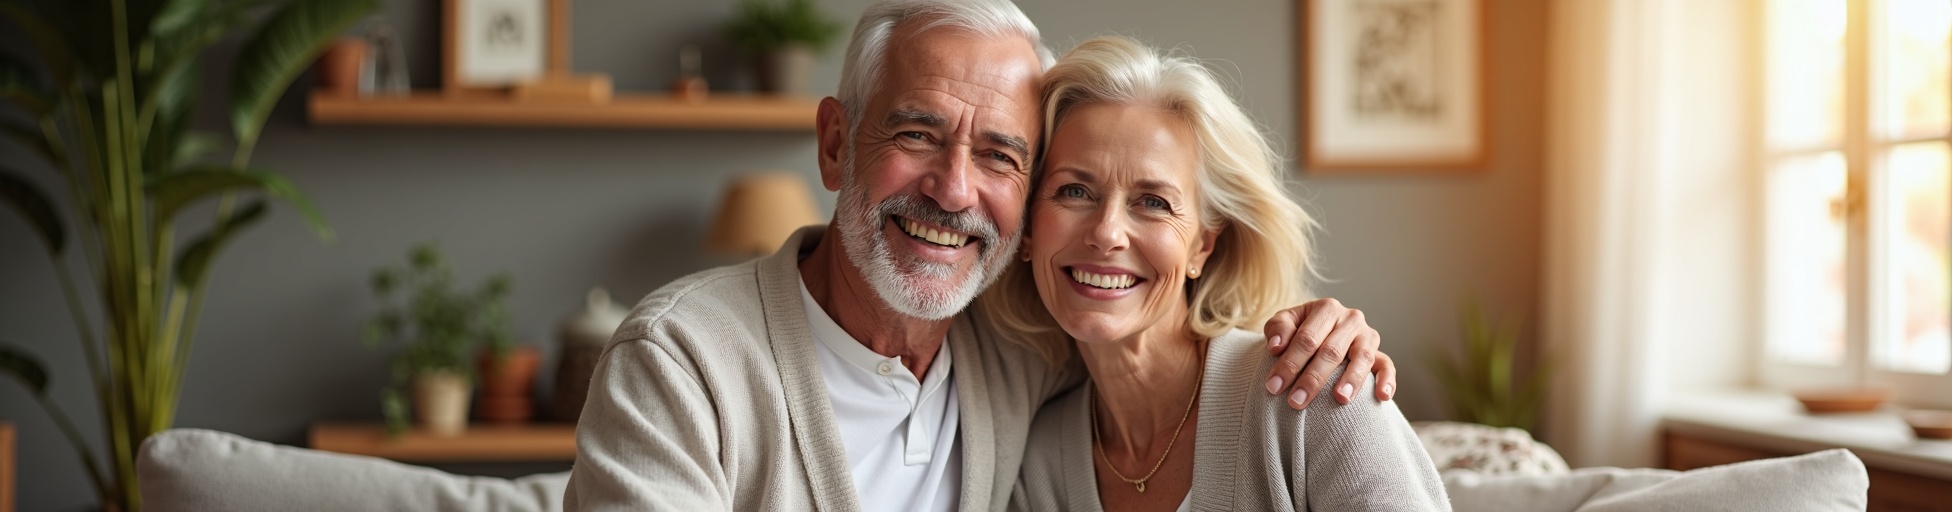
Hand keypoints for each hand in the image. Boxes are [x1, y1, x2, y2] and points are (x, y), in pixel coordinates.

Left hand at [1261, 298, 1395, 409]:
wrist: (1320, 333)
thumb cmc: (1299, 330)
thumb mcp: (1284, 322)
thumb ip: (1278, 329)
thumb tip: (1276, 347)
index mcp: (1326, 308)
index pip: (1307, 338)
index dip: (1289, 363)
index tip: (1273, 386)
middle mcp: (1350, 319)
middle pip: (1331, 351)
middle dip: (1312, 379)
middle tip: (1296, 402)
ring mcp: (1368, 336)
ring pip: (1362, 357)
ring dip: (1351, 379)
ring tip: (1340, 399)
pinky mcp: (1380, 353)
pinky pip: (1387, 366)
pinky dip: (1387, 380)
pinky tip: (1382, 397)